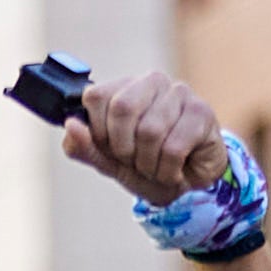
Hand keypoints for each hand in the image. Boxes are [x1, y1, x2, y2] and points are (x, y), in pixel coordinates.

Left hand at [60, 71, 230, 205]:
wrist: (187, 187)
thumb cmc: (148, 166)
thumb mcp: (109, 162)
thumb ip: (84, 146)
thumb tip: (70, 126)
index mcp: (124, 88)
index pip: (96, 96)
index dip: (99, 131)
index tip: (111, 149)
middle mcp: (152, 82)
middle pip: (122, 109)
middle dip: (124, 149)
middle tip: (135, 161)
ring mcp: (179, 93)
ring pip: (150, 132)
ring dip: (148, 164)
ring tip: (156, 167)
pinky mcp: (201, 112)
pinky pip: (173, 148)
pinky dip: (168, 171)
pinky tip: (174, 171)